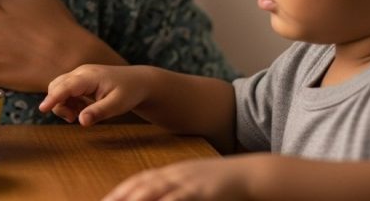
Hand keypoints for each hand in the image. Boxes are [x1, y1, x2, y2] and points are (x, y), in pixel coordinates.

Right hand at [39, 65, 144, 125]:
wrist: (138, 82)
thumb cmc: (129, 92)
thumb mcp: (118, 105)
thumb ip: (99, 112)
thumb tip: (81, 121)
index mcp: (90, 76)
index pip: (66, 86)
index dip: (53, 98)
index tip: (42, 109)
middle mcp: (81, 72)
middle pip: (56, 86)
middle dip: (58, 104)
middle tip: (72, 119)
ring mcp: (79, 75)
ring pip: (59, 88)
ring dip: (63, 104)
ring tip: (79, 115)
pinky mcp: (80, 80)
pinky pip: (66, 91)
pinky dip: (69, 103)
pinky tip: (82, 110)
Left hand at [103, 157, 253, 200]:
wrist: (250, 173)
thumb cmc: (221, 183)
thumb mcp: (194, 185)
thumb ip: (176, 192)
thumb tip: (160, 198)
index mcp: (171, 172)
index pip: (138, 181)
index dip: (119, 192)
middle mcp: (175, 174)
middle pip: (140, 186)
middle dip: (119, 197)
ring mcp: (187, 181)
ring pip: (155, 192)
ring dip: (135, 200)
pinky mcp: (201, 190)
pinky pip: (179, 198)